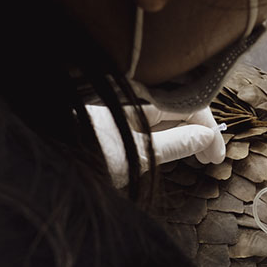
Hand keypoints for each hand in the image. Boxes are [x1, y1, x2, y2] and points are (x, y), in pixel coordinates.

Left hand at [86, 104, 226, 187]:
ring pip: (165, 118)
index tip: (217, 157)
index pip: (188, 104)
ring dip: (186, 135)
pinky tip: (173, 151)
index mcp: (140, 99)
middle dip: (200, 131)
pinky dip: (167, 138)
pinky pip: (150, 126)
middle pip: (179, 108)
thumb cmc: (89, 157)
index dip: (208, 128)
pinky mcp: (114, 126)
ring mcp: (122, 113)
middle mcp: (133, 101)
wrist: (50, 167)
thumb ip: (175, 143)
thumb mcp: (140, 154)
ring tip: (199, 156)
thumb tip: (205, 136)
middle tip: (212, 160)